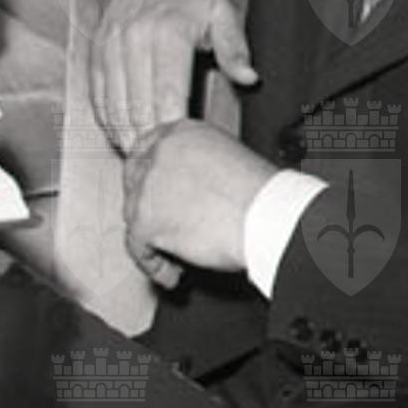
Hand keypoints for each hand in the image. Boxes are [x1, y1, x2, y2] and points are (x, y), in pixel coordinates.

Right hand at [90, 0, 255, 152]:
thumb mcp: (224, 13)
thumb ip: (235, 48)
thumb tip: (248, 78)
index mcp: (167, 34)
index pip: (166, 93)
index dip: (170, 127)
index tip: (180, 150)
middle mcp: (133, 40)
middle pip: (136, 104)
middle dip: (146, 139)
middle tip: (158, 164)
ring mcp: (111, 45)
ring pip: (113, 101)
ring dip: (123, 132)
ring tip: (137, 156)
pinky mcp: (98, 49)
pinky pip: (97, 91)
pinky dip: (105, 115)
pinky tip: (116, 132)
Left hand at [122, 120, 276, 286]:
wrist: (272, 217)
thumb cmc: (264, 196)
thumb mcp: (227, 161)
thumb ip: (197, 168)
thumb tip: (184, 191)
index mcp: (182, 134)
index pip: (145, 149)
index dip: (145, 176)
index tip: (150, 195)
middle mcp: (160, 153)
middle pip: (136, 183)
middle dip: (148, 209)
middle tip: (163, 229)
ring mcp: (149, 186)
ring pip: (135, 215)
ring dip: (153, 239)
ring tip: (176, 258)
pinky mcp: (147, 219)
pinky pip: (138, 247)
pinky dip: (153, 265)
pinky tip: (170, 274)